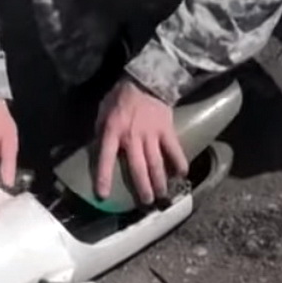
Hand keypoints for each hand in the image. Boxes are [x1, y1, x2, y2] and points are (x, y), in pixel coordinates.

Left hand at [94, 78, 187, 204]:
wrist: (145, 79)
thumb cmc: (120, 97)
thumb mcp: (102, 112)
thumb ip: (101, 131)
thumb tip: (99, 150)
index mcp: (113, 131)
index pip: (105, 158)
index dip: (104, 177)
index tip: (103, 195)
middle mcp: (132, 136)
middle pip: (137, 167)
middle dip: (142, 188)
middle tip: (146, 203)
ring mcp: (151, 134)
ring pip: (156, 163)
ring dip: (159, 182)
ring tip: (162, 196)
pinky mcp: (167, 130)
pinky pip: (174, 149)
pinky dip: (179, 162)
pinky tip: (182, 174)